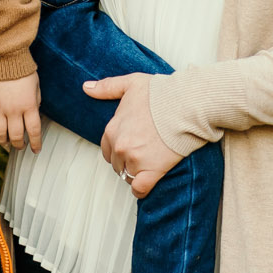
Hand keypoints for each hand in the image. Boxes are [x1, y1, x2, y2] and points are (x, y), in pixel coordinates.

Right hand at [0, 73, 43, 152]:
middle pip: (16, 136)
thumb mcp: (36, 86)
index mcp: (29, 106)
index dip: (35, 143)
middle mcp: (14, 110)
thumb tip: (34, 114)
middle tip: (20, 147)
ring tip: (6, 143)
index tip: (35, 150)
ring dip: (3, 142)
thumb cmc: (22, 70)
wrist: (3, 57)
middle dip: (19, 145)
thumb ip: (35, 102)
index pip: (34, 131)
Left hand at [87, 73, 183, 198]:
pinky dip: (141, 190)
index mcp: (113, 129)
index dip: (118, 148)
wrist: (186, 105)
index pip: (106, 148)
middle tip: (143, 153)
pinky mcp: (151, 171)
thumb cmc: (162, 93)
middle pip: (116, 163)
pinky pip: (139, 189)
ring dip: (135, 173)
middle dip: (127, 160)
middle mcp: (120, 146)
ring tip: (148, 165)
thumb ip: (107, 87)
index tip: (131, 145)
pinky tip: (146, 185)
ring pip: (127, 175)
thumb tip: (87, 88)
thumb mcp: (131, 83)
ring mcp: (135, 160)